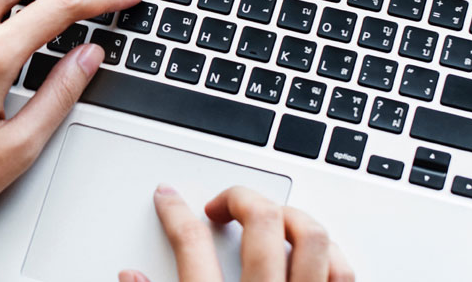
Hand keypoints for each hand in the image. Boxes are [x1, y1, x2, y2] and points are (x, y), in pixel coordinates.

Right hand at [119, 186, 354, 281]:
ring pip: (311, 237)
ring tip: (269, 219)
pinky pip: (342, 272)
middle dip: (241, 199)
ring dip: (289, 217)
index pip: (192, 244)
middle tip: (223, 206)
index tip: (168, 198)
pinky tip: (308, 253)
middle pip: (263, 222)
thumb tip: (129, 276)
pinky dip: (328, 254)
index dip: (174, 212)